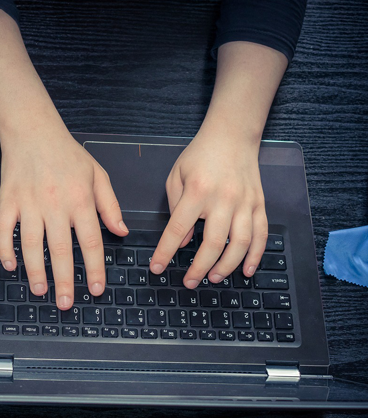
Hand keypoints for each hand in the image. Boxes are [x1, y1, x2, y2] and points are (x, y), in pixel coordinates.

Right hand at [0, 127, 128, 309]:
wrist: (33, 130)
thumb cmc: (67, 153)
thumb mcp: (98, 175)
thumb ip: (110, 205)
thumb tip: (121, 232)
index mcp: (80, 200)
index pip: (90, 241)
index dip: (94, 269)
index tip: (96, 289)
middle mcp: (55, 204)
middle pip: (60, 250)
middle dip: (64, 280)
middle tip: (66, 303)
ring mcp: (29, 203)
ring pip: (31, 244)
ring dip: (35, 271)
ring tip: (40, 290)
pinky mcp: (8, 201)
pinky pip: (4, 229)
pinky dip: (5, 249)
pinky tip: (11, 265)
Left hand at [149, 131, 266, 286]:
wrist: (232, 135)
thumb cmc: (199, 156)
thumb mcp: (176, 177)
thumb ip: (176, 209)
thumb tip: (183, 241)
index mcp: (197, 192)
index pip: (177, 230)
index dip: (165, 252)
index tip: (157, 268)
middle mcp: (224, 199)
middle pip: (213, 243)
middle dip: (199, 268)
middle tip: (189, 282)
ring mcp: (245, 203)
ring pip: (240, 244)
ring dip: (227, 266)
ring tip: (213, 278)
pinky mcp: (259, 204)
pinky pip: (260, 235)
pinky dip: (255, 256)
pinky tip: (246, 270)